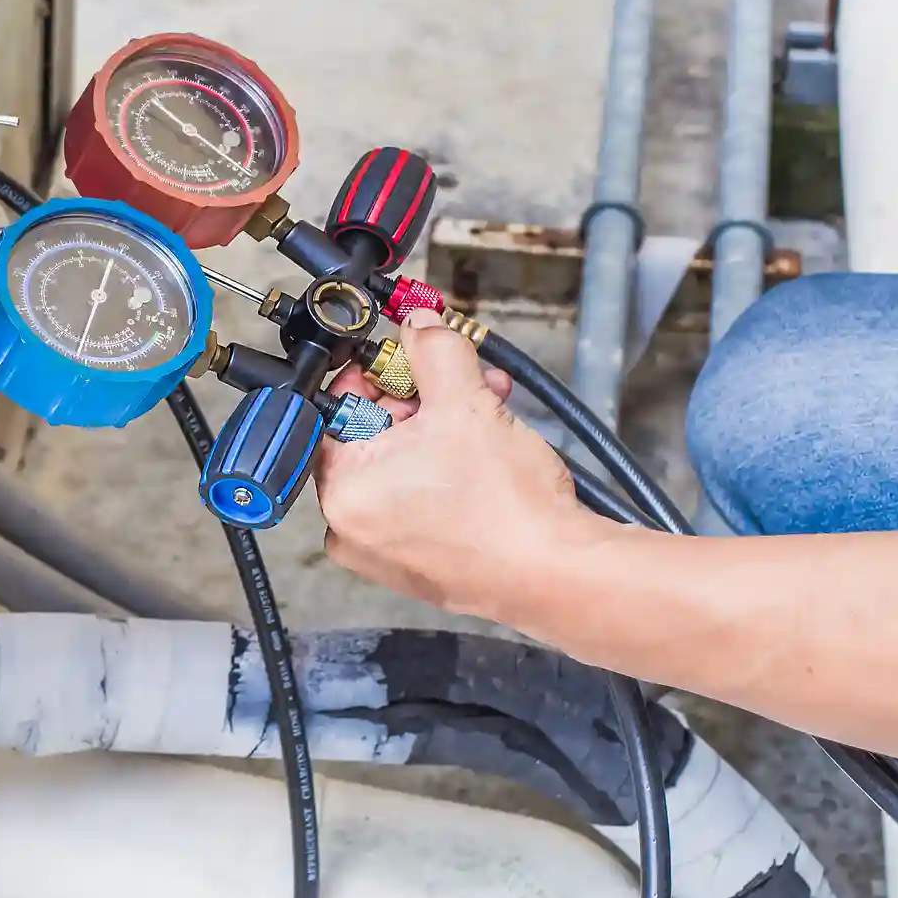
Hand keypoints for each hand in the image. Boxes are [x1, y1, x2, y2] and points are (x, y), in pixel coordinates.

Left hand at [314, 309, 610, 622]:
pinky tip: (489, 446)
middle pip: (372, 437)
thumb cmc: (508, 507)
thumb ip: (435, 351)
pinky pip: (421, 499)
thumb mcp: (465, 403)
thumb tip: (419, 324)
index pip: (336, 411)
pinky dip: (448, 468)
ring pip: (403, 465)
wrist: (561, 573)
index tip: (404, 358)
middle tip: (457, 378)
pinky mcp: (422, 564)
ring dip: (444, 426)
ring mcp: (387, 552)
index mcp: (343, 493)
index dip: (374, 374)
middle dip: (421, 397)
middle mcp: (353, 530)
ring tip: (488, 404)